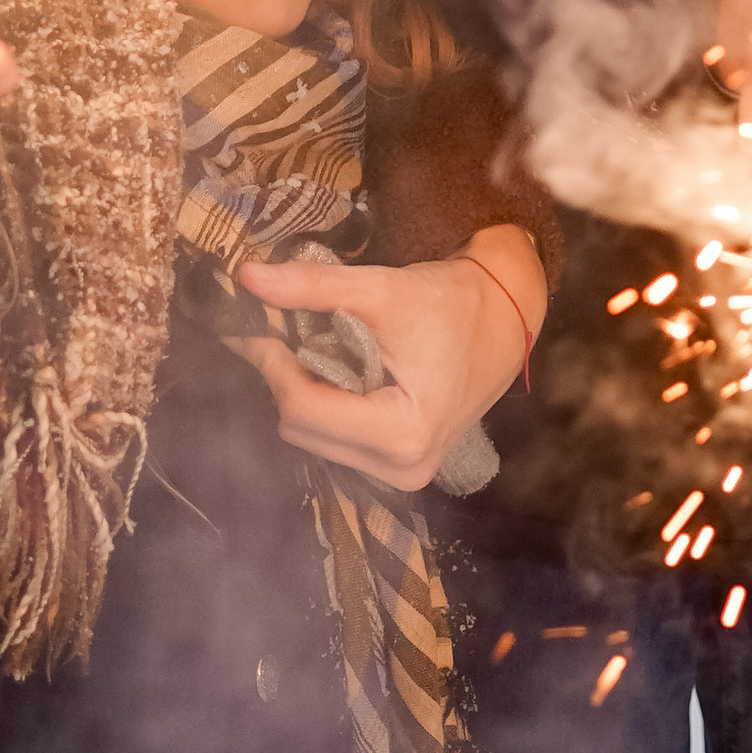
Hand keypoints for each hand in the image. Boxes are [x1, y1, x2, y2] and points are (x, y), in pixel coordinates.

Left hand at [237, 223, 548, 490]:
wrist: (506, 319)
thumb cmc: (452, 304)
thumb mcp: (382, 289)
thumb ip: (312, 286)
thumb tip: (245, 277)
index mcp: (403, 433)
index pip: (303, 410)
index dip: (272, 366)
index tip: (259, 329)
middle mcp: (403, 468)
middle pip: (303, 431)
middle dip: (289, 381)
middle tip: (290, 334)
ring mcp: (403, 475)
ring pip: (314, 441)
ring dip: (307, 395)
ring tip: (325, 351)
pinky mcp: (401, 470)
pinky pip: (337, 444)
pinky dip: (329, 409)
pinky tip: (346, 374)